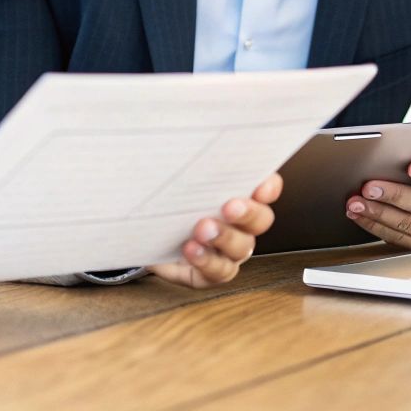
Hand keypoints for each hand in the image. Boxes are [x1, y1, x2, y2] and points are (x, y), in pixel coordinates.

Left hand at [148, 173, 281, 288]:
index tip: (261, 186)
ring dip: (225, 238)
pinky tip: (191, 249)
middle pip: (260, 220)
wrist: (140, 237)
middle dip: (247, 213)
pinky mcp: (208, 273)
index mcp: (238, 196)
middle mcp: (240, 226)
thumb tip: (190, 137)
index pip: (266, 187)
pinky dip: (206, 261)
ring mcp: (227, 252)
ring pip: (241, 248)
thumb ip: (190, 161)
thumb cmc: (165, 202)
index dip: (269, 187)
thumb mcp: (176, 178)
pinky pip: (217, 272)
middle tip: (229, 206)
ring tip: (202, 229)